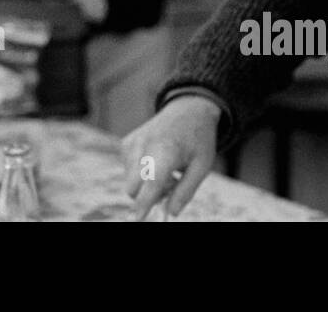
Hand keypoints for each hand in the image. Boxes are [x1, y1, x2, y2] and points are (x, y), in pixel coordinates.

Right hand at [122, 95, 221, 219]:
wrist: (187, 109)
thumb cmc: (198, 139)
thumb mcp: (202, 166)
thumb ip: (186, 191)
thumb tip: (171, 213)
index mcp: (167, 150)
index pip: (151, 182)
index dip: (144, 204)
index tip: (138, 219)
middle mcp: (144, 145)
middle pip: (133, 188)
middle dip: (147, 196)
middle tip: (171, 187)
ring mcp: (132, 142)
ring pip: (130, 181)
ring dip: (146, 184)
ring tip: (167, 170)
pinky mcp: (126, 142)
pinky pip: (127, 170)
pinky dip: (140, 173)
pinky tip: (156, 161)